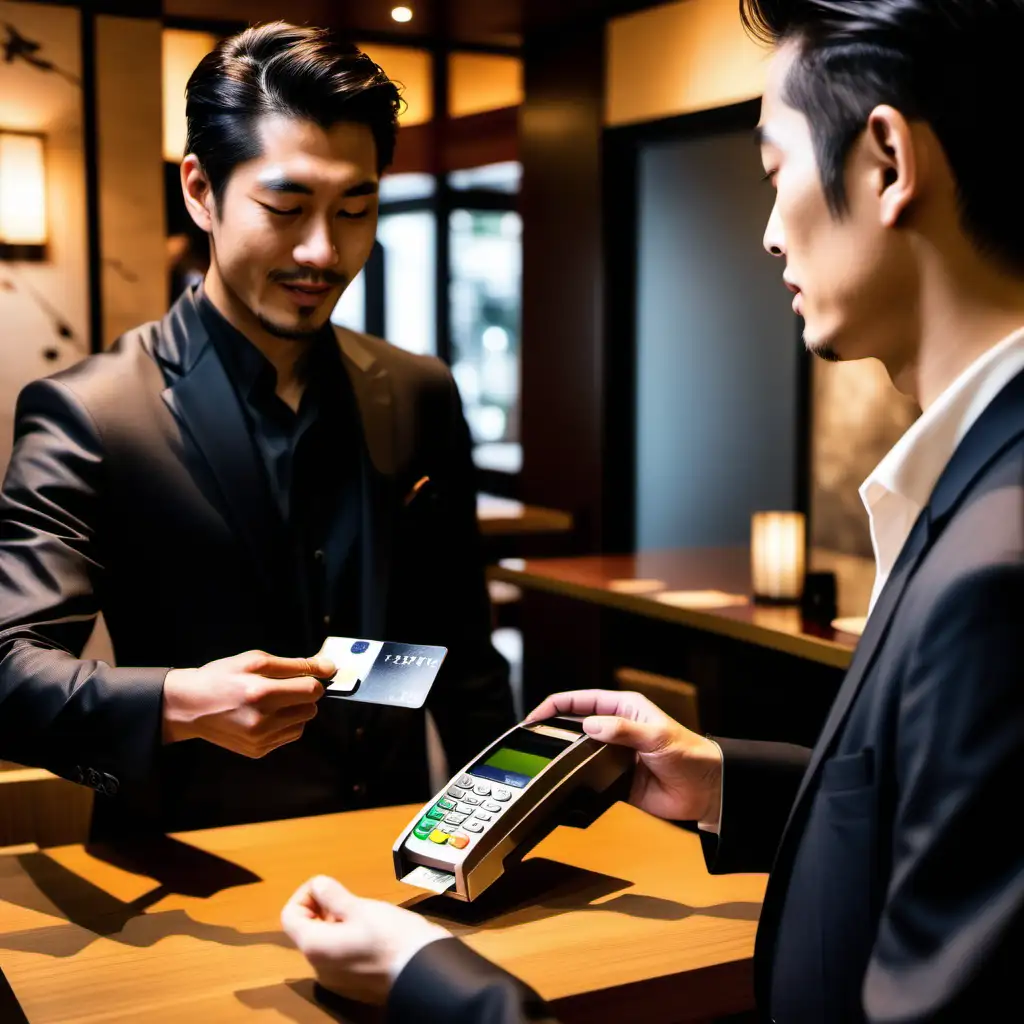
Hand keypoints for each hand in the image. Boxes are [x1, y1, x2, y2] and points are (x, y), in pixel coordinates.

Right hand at [162, 650, 333, 757]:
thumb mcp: (256, 660)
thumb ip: (296, 664)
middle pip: (311, 709)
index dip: (312, 679)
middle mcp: (262, 721)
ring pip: (303, 724)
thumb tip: (330, 667)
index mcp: (261, 693)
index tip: (302, 676)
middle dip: (304, 696)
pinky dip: (284, 725)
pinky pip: (289, 736)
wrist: (190, 705)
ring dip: (295, 711)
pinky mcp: (257, 751)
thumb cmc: (223, 676)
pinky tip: (265, 716)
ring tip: (272, 702)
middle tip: (283, 688)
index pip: (312, 690)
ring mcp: (259, 740)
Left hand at [281, 875, 450, 1004]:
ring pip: (325, 942)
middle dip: (323, 908)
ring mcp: (337, 979)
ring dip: (337, 922)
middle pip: (307, 930)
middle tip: (349, 898)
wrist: (424, 972)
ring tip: (363, 912)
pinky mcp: (353, 984)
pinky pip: (339, 956)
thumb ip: (334, 896)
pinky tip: (372, 931)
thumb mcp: (361, 908)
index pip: (289, 916)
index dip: (305, 895)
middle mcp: (320, 968)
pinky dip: (347, 938)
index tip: (329, 887)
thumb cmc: (391, 937)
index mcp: (315, 947)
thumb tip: (318, 885)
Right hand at [526, 689, 722, 824]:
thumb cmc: (690, 754)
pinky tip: (562, 785)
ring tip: (540, 764)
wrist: (707, 791)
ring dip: (562, 758)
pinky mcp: (615, 780)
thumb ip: (624, 730)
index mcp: (624, 709)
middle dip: (552, 730)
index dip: (556, 705)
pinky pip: (589, 779)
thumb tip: (590, 725)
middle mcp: (615, 729)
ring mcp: (613, 756)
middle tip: (530, 741)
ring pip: (579, 754)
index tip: (535, 716)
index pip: (582, 700)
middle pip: (575, 726)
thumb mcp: (657, 736)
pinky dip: (575, 782)